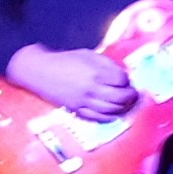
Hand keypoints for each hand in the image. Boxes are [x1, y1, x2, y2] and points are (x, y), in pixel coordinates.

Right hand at [6, 44, 136, 121]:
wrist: (39, 71)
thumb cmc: (65, 60)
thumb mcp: (88, 55)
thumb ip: (107, 64)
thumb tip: (123, 75)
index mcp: (96, 72)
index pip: (122, 80)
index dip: (127, 80)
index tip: (127, 80)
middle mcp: (92, 88)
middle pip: (120, 97)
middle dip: (130, 96)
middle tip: (133, 94)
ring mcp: (84, 101)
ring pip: (112, 110)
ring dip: (123, 108)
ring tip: (126, 104)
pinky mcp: (76, 110)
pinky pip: (98, 118)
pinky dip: (109, 117)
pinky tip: (114, 113)